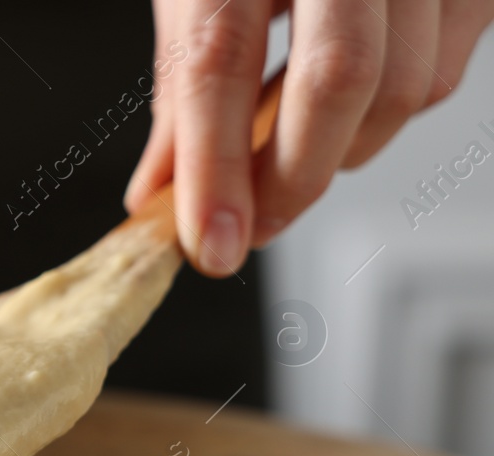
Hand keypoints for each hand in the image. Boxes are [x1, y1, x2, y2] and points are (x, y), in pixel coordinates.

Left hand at [126, 0, 493, 275]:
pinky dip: (389, 109)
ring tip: (290, 152)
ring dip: (342, 151)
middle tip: (251, 225)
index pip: (218, 61)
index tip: (208, 246)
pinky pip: (444, 67)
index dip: (212, 169)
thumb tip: (159, 194)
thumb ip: (183, 87)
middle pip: (336, 80)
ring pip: (406, 86)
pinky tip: (341, 101)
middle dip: (292, 179)